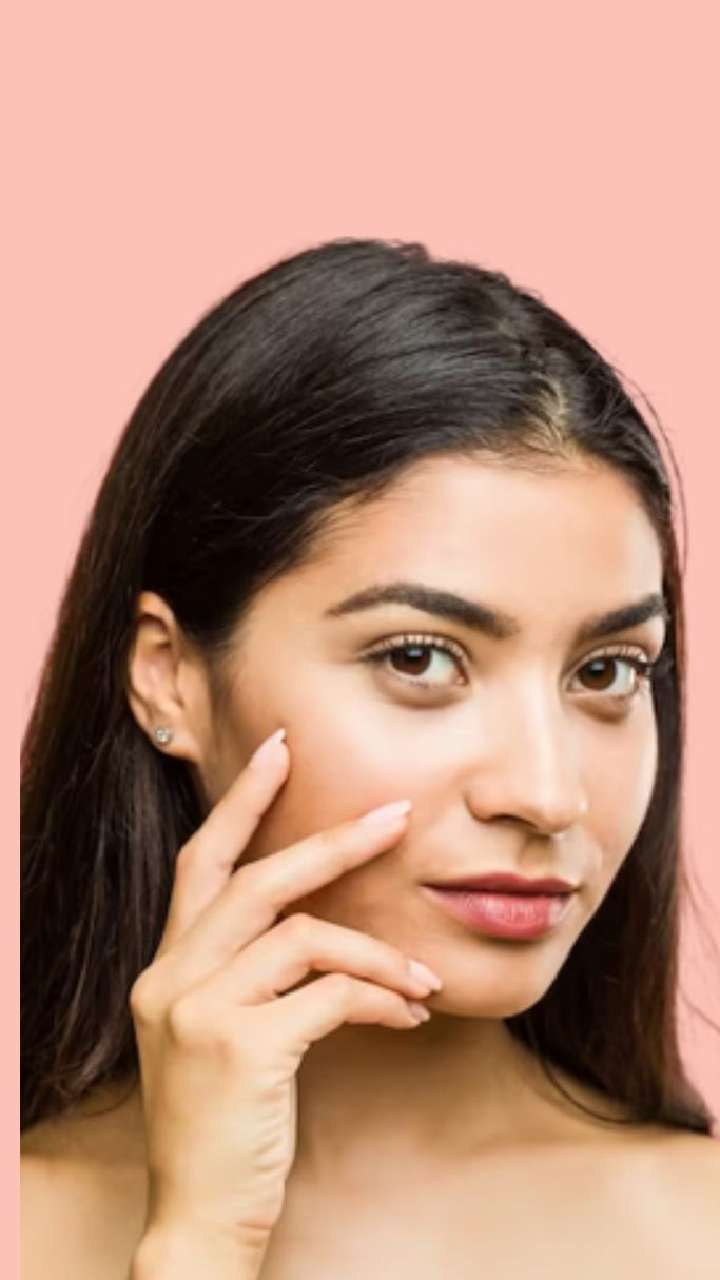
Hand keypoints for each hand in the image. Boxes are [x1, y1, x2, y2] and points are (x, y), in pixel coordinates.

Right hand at [129, 729, 441, 1255]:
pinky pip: (329, 995)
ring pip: (306, 937)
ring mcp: (197, 1009)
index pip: (201, 863)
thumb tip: (333, 931)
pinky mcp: (239, 1047)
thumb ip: (254, 978)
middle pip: (259, 881)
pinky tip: (409, 1015)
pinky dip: (379, 996)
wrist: (196, 1220)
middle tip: (396, 814)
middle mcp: (171, 977)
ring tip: (422, 977)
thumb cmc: (225, 1129)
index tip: (279, 750)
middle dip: (332, 842)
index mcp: (167, 967)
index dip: (241, 803)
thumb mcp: (222, 1037)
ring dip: (377, 951)